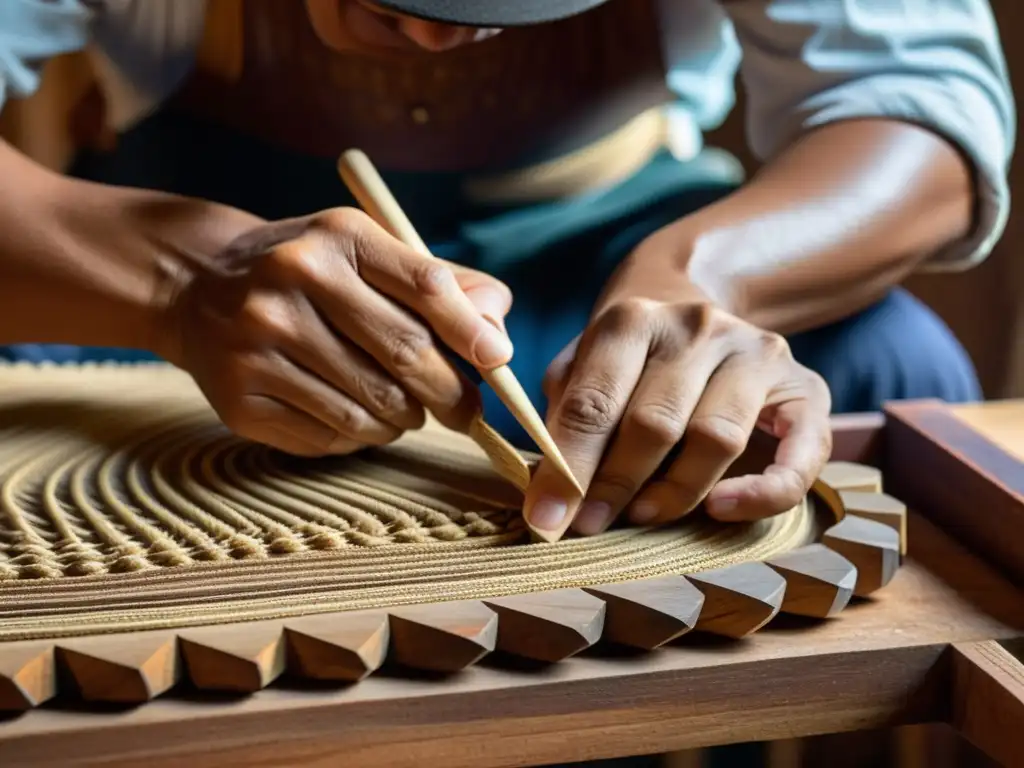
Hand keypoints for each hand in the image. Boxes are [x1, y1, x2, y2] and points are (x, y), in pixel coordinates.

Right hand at [163, 207, 512, 455]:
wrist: (198, 286)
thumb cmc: (311, 272)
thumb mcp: (368, 252)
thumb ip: (443, 285)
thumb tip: (496, 335)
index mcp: (338, 236)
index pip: (425, 285)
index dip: (470, 331)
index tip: (497, 360)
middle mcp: (292, 279)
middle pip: (404, 354)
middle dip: (449, 394)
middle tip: (464, 411)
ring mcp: (258, 341)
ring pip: (370, 407)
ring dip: (404, 420)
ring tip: (403, 410)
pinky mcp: (239, 397)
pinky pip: (330, 436)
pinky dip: (359, 437)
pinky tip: (356, 417)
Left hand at [523, 250, 831, 536]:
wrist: (700, 304)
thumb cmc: (630, 357)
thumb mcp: (584, 365)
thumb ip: (565, 413)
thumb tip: (550, 489)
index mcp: (633, 319)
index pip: (593, 400)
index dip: (568, 466)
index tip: (545, 517)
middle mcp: (698, 328)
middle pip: (654, 423)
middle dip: (614, 485)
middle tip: (588, 526)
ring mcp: (756, 353)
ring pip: (716, 437)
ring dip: (674, 493)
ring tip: (642, 516)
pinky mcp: (806, 387)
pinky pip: (799, 452)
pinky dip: (763, 492)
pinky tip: (722, 509)